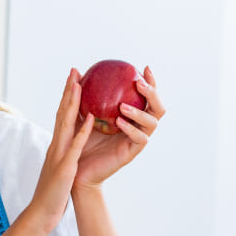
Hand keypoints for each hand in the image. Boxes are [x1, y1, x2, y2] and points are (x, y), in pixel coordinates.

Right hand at [26, 72, 96, 231]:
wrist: (41, 212)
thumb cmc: (52, 193)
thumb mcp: (60, 168)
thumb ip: (65, 154)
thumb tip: (72, 144)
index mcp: (57, 145)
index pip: (62, 116)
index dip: (67, 97)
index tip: (72, 80)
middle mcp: (57, 145)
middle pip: (62, 113)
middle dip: (68, 92)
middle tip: (74, 71)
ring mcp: (60, 155)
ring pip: (66, 124)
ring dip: (72, 104)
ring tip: (79, 84)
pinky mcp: (65, 167)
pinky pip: (75, 146)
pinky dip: (82, 131)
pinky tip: (90, 118)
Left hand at [73, 66, 164, 189]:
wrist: (79, 168)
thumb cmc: (81, 141)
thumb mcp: (82, 114)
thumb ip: (84, 95)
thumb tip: (77, 71)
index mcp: (131, 115)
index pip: (147, 96)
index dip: (150, 81)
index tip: (143, 67)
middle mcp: (139, 126)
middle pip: (158, 107)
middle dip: (153, 93)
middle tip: (140, 84)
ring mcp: (137, 139)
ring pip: (152, 122)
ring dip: (140, 112)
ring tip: (123, 106)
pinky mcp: (132, 152)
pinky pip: (139, 139)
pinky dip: (131, 129)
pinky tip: (119, 122)